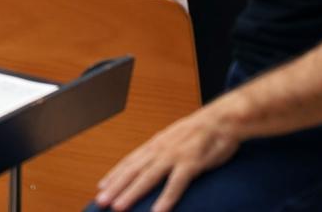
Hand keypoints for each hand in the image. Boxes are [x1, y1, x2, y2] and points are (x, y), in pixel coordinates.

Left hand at [94, 102, 241, 210]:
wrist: (221, 119)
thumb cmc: (199, 131)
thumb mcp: (174, 138)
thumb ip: (161, 151)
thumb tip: (150, 162)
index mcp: (155, 144)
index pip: (129, 161)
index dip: (114, 175)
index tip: (101, 187)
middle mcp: (159, 150)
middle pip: (132, 171)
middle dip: (115, 187)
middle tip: (100, 202)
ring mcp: (174, 156)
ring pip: (147, 177)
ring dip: (131, 193)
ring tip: (118, 207)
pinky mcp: (191, 163)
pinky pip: (176, 183)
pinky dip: (166, 198)